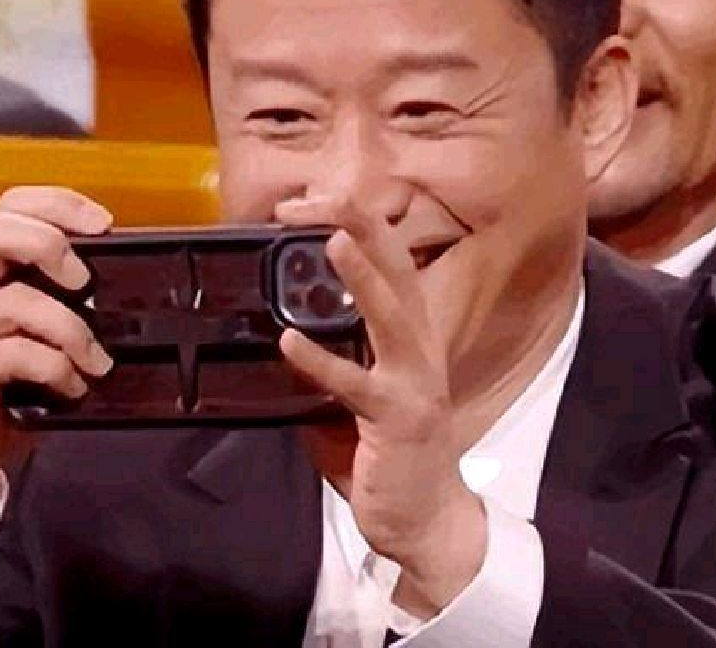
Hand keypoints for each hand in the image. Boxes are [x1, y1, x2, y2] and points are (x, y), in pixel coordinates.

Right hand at [0, 186, 112, 564]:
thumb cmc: (1, 387)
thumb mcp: (34, 335)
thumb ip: (64, 305)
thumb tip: (129, 290)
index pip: (9, 209)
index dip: (56, 202)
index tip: (102, 222)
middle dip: (48, 243)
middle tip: (84, 280)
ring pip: (18, 299)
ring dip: (72, 329)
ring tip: (97, 361)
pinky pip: (21, 356)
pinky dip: (59, 371)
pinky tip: (74, 389)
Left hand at [275, 196, 486, 617]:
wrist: (430, 523)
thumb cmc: (394, 456)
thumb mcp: (365, 398)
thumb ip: (335, 365)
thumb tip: (286, 341)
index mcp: (411, 339)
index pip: (394, 269)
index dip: (366, 228)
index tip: (325, 198)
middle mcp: (420, 350)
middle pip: (399, 274)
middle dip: (368, 229)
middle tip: (330, 193)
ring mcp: (414, 383)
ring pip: (390, 317)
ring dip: (364, 276)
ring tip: (333, 238)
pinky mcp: (399, 420)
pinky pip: (356, 386)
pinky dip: (323, 363)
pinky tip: (289, 341)